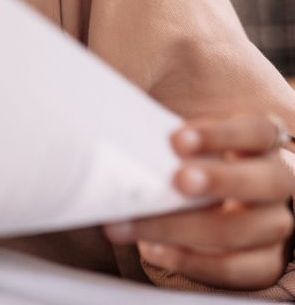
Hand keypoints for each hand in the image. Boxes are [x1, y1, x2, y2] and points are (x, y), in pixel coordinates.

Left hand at [104, 113, 294, 290]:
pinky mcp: (265, 262)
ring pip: (247, 230)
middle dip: (221, 181)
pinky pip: (238, 270)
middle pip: (267, 181)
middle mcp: (278, 182)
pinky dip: (194, 262)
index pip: (258, 130)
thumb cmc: (186, 157)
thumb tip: (111, 120)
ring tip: (138, 225)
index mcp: (261, 142)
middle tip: (177, 182)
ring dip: (188, 228)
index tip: (176, 139)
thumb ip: (166, 133)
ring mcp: (276, 225)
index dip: (222, 134)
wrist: (203, 197)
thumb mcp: (184, 138)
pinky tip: (153, 250)